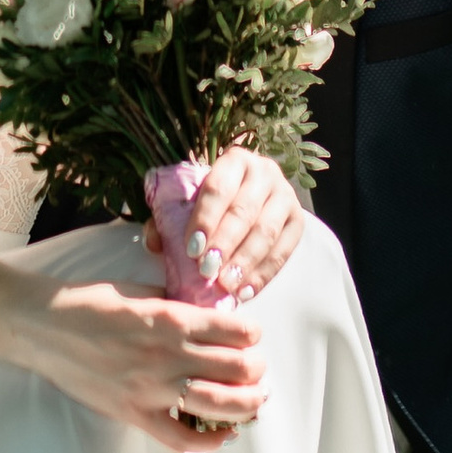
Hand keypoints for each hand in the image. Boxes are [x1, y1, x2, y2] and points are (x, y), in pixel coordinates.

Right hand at [33, 282, 265, 452]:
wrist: (43, 327)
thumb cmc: (89, 303)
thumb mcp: (140, 291)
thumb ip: (177, 306)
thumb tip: (211, 318)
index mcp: (169, 318)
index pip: (232, 331)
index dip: (251, 333)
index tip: (252, 335)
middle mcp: (166, 355)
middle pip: (236, 369)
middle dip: (256, 368)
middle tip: (257, 367)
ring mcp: (150, 389)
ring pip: (219, 405)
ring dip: (246, 403)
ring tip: (254, 399)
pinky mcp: (134, 414)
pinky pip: (181, 438)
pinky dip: (210, 440)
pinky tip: (225, 433)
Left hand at [144, 147, 303, 303]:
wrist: (249, 193)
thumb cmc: (211, 202)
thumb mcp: (189, 200)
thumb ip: (166, 218)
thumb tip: (154, 243)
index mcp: (235, 160)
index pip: (218, 187)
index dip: (205, 218)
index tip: (192, 248)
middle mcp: (265, 172)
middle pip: (244, 211)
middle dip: (225, 243)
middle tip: (207, 270)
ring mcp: (285, 196)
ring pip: (266, 231)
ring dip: (245, 262)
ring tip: (225, 284)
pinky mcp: (298, 222)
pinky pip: (284, 251)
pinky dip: (263, 274)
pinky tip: (245, 292)